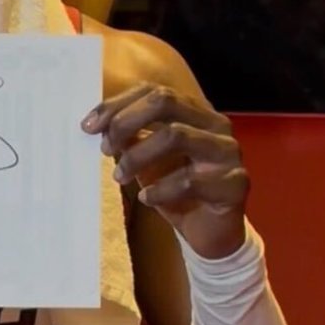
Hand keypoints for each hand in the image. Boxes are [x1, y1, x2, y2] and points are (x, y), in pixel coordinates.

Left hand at [83, 84, 247, 258]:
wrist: (212, 233)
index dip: (118, 104)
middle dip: (126, 122)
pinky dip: (160, 190)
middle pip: (166, 102)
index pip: (154, 91)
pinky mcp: (235, 183)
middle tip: (104, 148)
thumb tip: (97, 124)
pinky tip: (146, 199)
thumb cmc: (178, 191)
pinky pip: (190, 180)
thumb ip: (130, 138)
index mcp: (196, 112)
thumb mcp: (148, 160)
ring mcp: (229, 152)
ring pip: (176, 135)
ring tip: (120, 176)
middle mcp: (216, 124)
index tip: (89, 126)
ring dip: (138, 156)